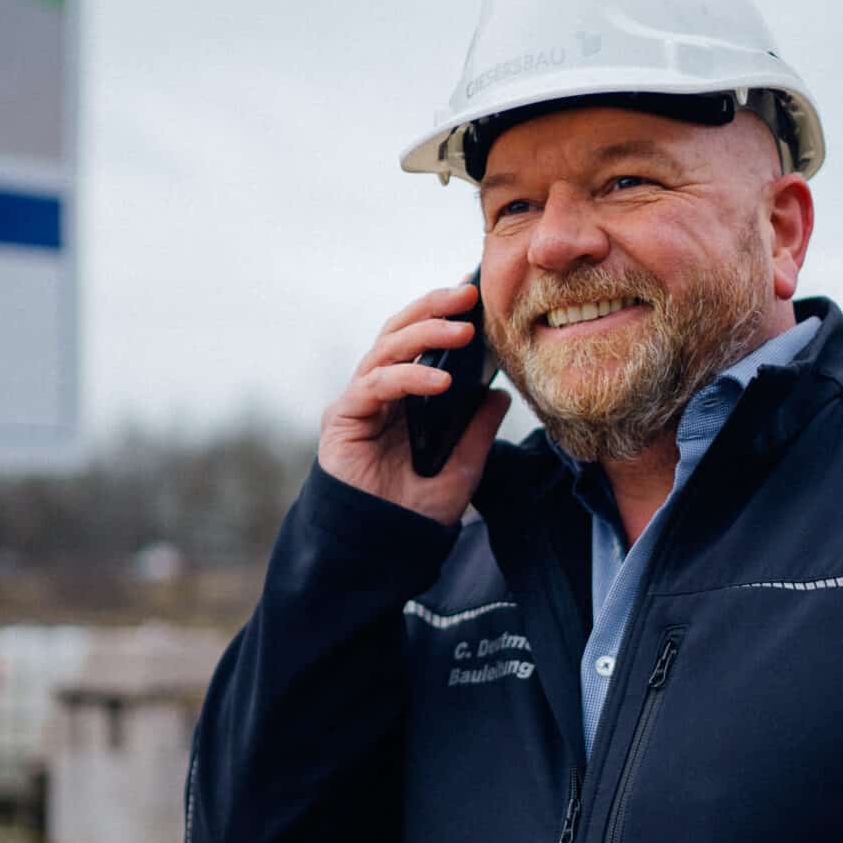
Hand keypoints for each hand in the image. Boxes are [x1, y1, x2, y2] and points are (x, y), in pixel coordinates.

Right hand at [318, 281, 508, 522]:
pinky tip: (442, 382)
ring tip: (462, 331)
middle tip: (469, 293)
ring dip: (424, 333)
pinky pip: (376, 384)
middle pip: (399, 331)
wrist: (382, 548)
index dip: (444, 315)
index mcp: (405, 397)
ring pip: (386, 348)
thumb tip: (499, 395)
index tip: (478, 296)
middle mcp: (379, 391)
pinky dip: (409, 377)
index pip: (421, 343)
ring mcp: (359, 402)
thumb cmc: (415, 511)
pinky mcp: (343, 417)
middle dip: (433, 308)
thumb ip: (477, 431)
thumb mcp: (463, 467)